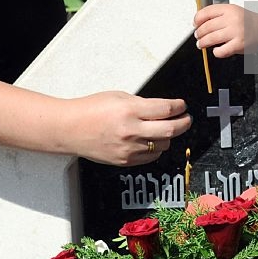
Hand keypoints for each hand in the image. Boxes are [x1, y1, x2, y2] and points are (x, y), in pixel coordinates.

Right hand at [69, 92, 190, 165]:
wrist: (70, 129)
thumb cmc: (91, 109)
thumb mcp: (118, 97)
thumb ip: (142, 103)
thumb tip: (162, 109)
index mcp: (130, 110)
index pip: (166, 110)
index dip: (179, 107)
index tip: (182, 105)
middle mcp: (131, 131)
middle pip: (170, 130)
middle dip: (184, 123)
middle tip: (187, 119)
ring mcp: (129, 148)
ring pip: (163, 145)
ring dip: (168, 136)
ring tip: (165, 128)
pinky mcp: (125, 161)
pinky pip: (151, 157)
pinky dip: (156, 148)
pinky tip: (153, 140)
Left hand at [193, 3, 251, 57]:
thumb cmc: (247, 21)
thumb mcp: (233, 11)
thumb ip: (218, 14)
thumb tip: (200, 22)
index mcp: (229, 9)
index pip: (206, 12)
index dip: (197, 19)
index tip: (195, 24)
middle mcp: (232, 20)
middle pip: (207, 27)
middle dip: (199, 33)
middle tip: (198, 36)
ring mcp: (235, 32)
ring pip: (211, 38)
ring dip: (203, 42)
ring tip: (201, 44)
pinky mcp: (239, 45)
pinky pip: (222, 51)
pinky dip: (216, 52)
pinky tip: (216, 50)